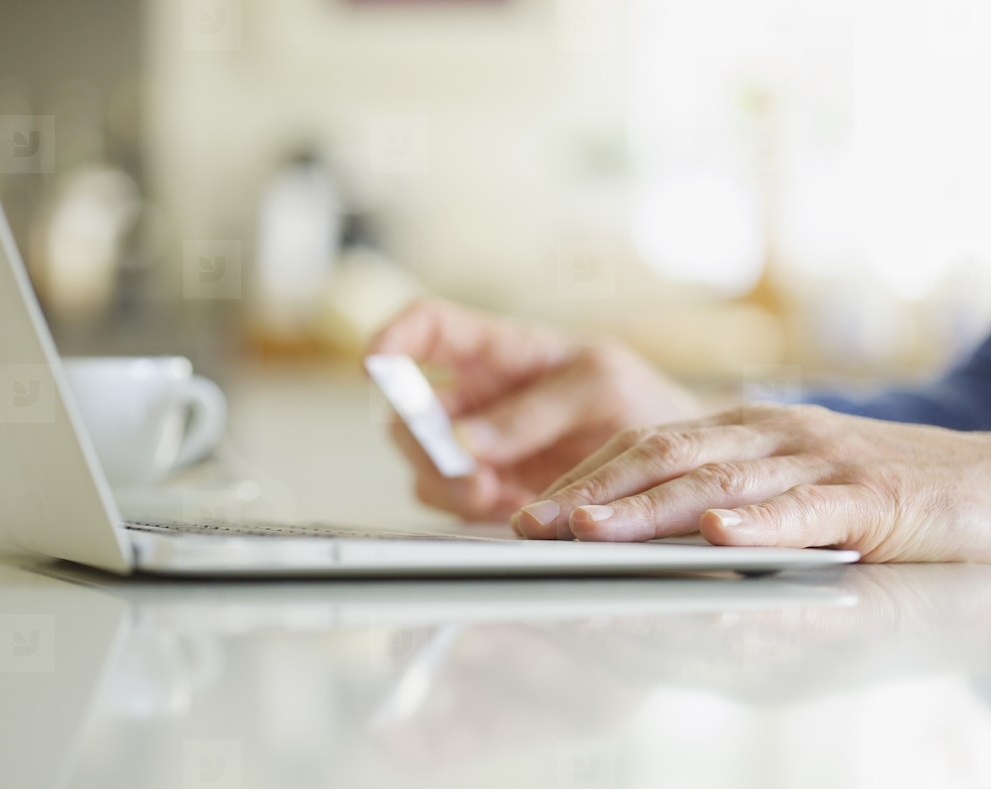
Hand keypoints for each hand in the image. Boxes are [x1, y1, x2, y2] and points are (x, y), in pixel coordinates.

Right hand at [367, 299, 701, 520]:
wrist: (670, 460)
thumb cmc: (639, 401)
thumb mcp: (599, 386)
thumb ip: (533, 410)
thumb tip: (465, 440)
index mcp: (499, 351)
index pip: (427, 325)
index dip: (393, 336)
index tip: (375, 363)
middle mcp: (478, 396)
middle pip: (408, 408)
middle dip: (422, 438)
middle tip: (462, 464)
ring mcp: (479, 445)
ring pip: (421, 461)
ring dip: (443, 480)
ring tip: (489, 491)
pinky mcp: (489, 487)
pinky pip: (449, 499)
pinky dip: (465, 508)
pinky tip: (505, 505)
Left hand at [514, 404, 990, 562]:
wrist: (984, 480)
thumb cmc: (869, 489)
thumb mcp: (780, 482)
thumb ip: (716, 495)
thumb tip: (638, 529)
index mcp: (739, 430)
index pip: (644, 446)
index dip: (583, 479)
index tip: (528, 512)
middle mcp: (767, 435)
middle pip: (663, 456)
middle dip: (592, 492)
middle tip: (532, 524)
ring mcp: (817, 460)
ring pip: (719, 481)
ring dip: (649, 508)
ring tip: (592, 530)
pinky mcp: (869, 495)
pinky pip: (807, 509)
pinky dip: (760, 523)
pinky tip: (720, 537)